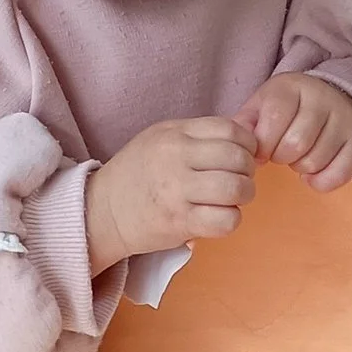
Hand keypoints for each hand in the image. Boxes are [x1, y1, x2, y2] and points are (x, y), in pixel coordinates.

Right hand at [84, 116, 255, 270]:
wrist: (103, 211)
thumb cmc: (138, 173)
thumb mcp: (161, 138)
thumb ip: (198, 136)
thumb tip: (244, 141)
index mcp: (174, 134)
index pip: (230, 129)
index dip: (247, 144)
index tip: (243, 156)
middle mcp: (176, 159)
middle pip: (238, 158)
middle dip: (248, 171)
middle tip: (239, 179)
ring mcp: (177, 192)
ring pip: (236, 189)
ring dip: (243, 196)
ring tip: (231, 199)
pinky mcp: (179, 222)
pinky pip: (226, 220)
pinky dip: (231, 220)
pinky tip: (219, 217)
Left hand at [236, 74, 351, 192]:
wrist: (330, 100)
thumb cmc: (286, 109)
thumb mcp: (261, 106)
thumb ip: (244, 124)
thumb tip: (239, 148)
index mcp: (292, 88)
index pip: (275, 121)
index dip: (263, 144)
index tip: (262, 150)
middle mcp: (322, 100)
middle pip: (296, 144)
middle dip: (281, 157)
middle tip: (280, 154)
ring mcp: (344, 121)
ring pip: (315, 161)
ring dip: (300, 168)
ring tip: (298, 158)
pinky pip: (339, 174)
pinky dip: (321, 182)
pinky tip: (312, 174)